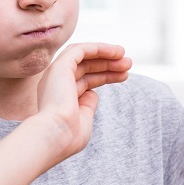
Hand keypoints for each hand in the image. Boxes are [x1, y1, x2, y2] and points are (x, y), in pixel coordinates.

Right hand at [36, 42, 131, 161]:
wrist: (56, 136)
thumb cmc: (69, 136)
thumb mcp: (84, 120)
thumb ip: (88, 105)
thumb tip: (94, 93)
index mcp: (60, 98)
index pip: (85, 80)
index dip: (105, 76)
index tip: (124, 75)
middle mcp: (55, 84)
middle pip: (85, 68)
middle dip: (108, 65)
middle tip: (128, 64)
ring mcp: (56, 74)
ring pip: (82, 56)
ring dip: (105, 54)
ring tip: (125, 56)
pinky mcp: (60, 66)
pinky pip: (81, 50)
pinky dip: (99, 48)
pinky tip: (116, 51)